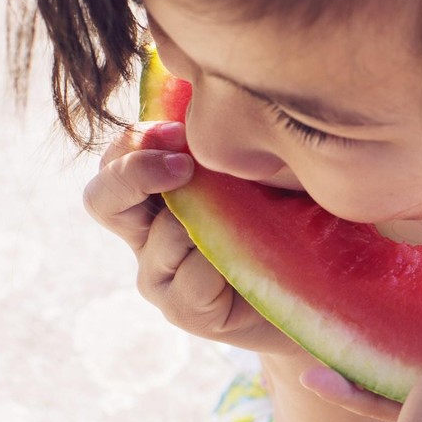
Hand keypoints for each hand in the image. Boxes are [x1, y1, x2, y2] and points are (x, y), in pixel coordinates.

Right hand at [82, 122, 288, 350]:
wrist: (320, 290)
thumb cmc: (293, 220)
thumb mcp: (262, 173)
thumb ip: (227, 149)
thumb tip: (210, 109)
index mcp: (156, 196)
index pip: (115, 159)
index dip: (136, 140)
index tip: (180, 129)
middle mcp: (147, 235)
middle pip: (101, 198)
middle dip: (136, 173)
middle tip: (186, 166)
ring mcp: (160, 277)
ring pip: (163, 236)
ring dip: (211, 222)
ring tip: (257, 225)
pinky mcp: (183, 311)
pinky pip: (193, 276)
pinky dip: (226, 265)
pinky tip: (256, 262)